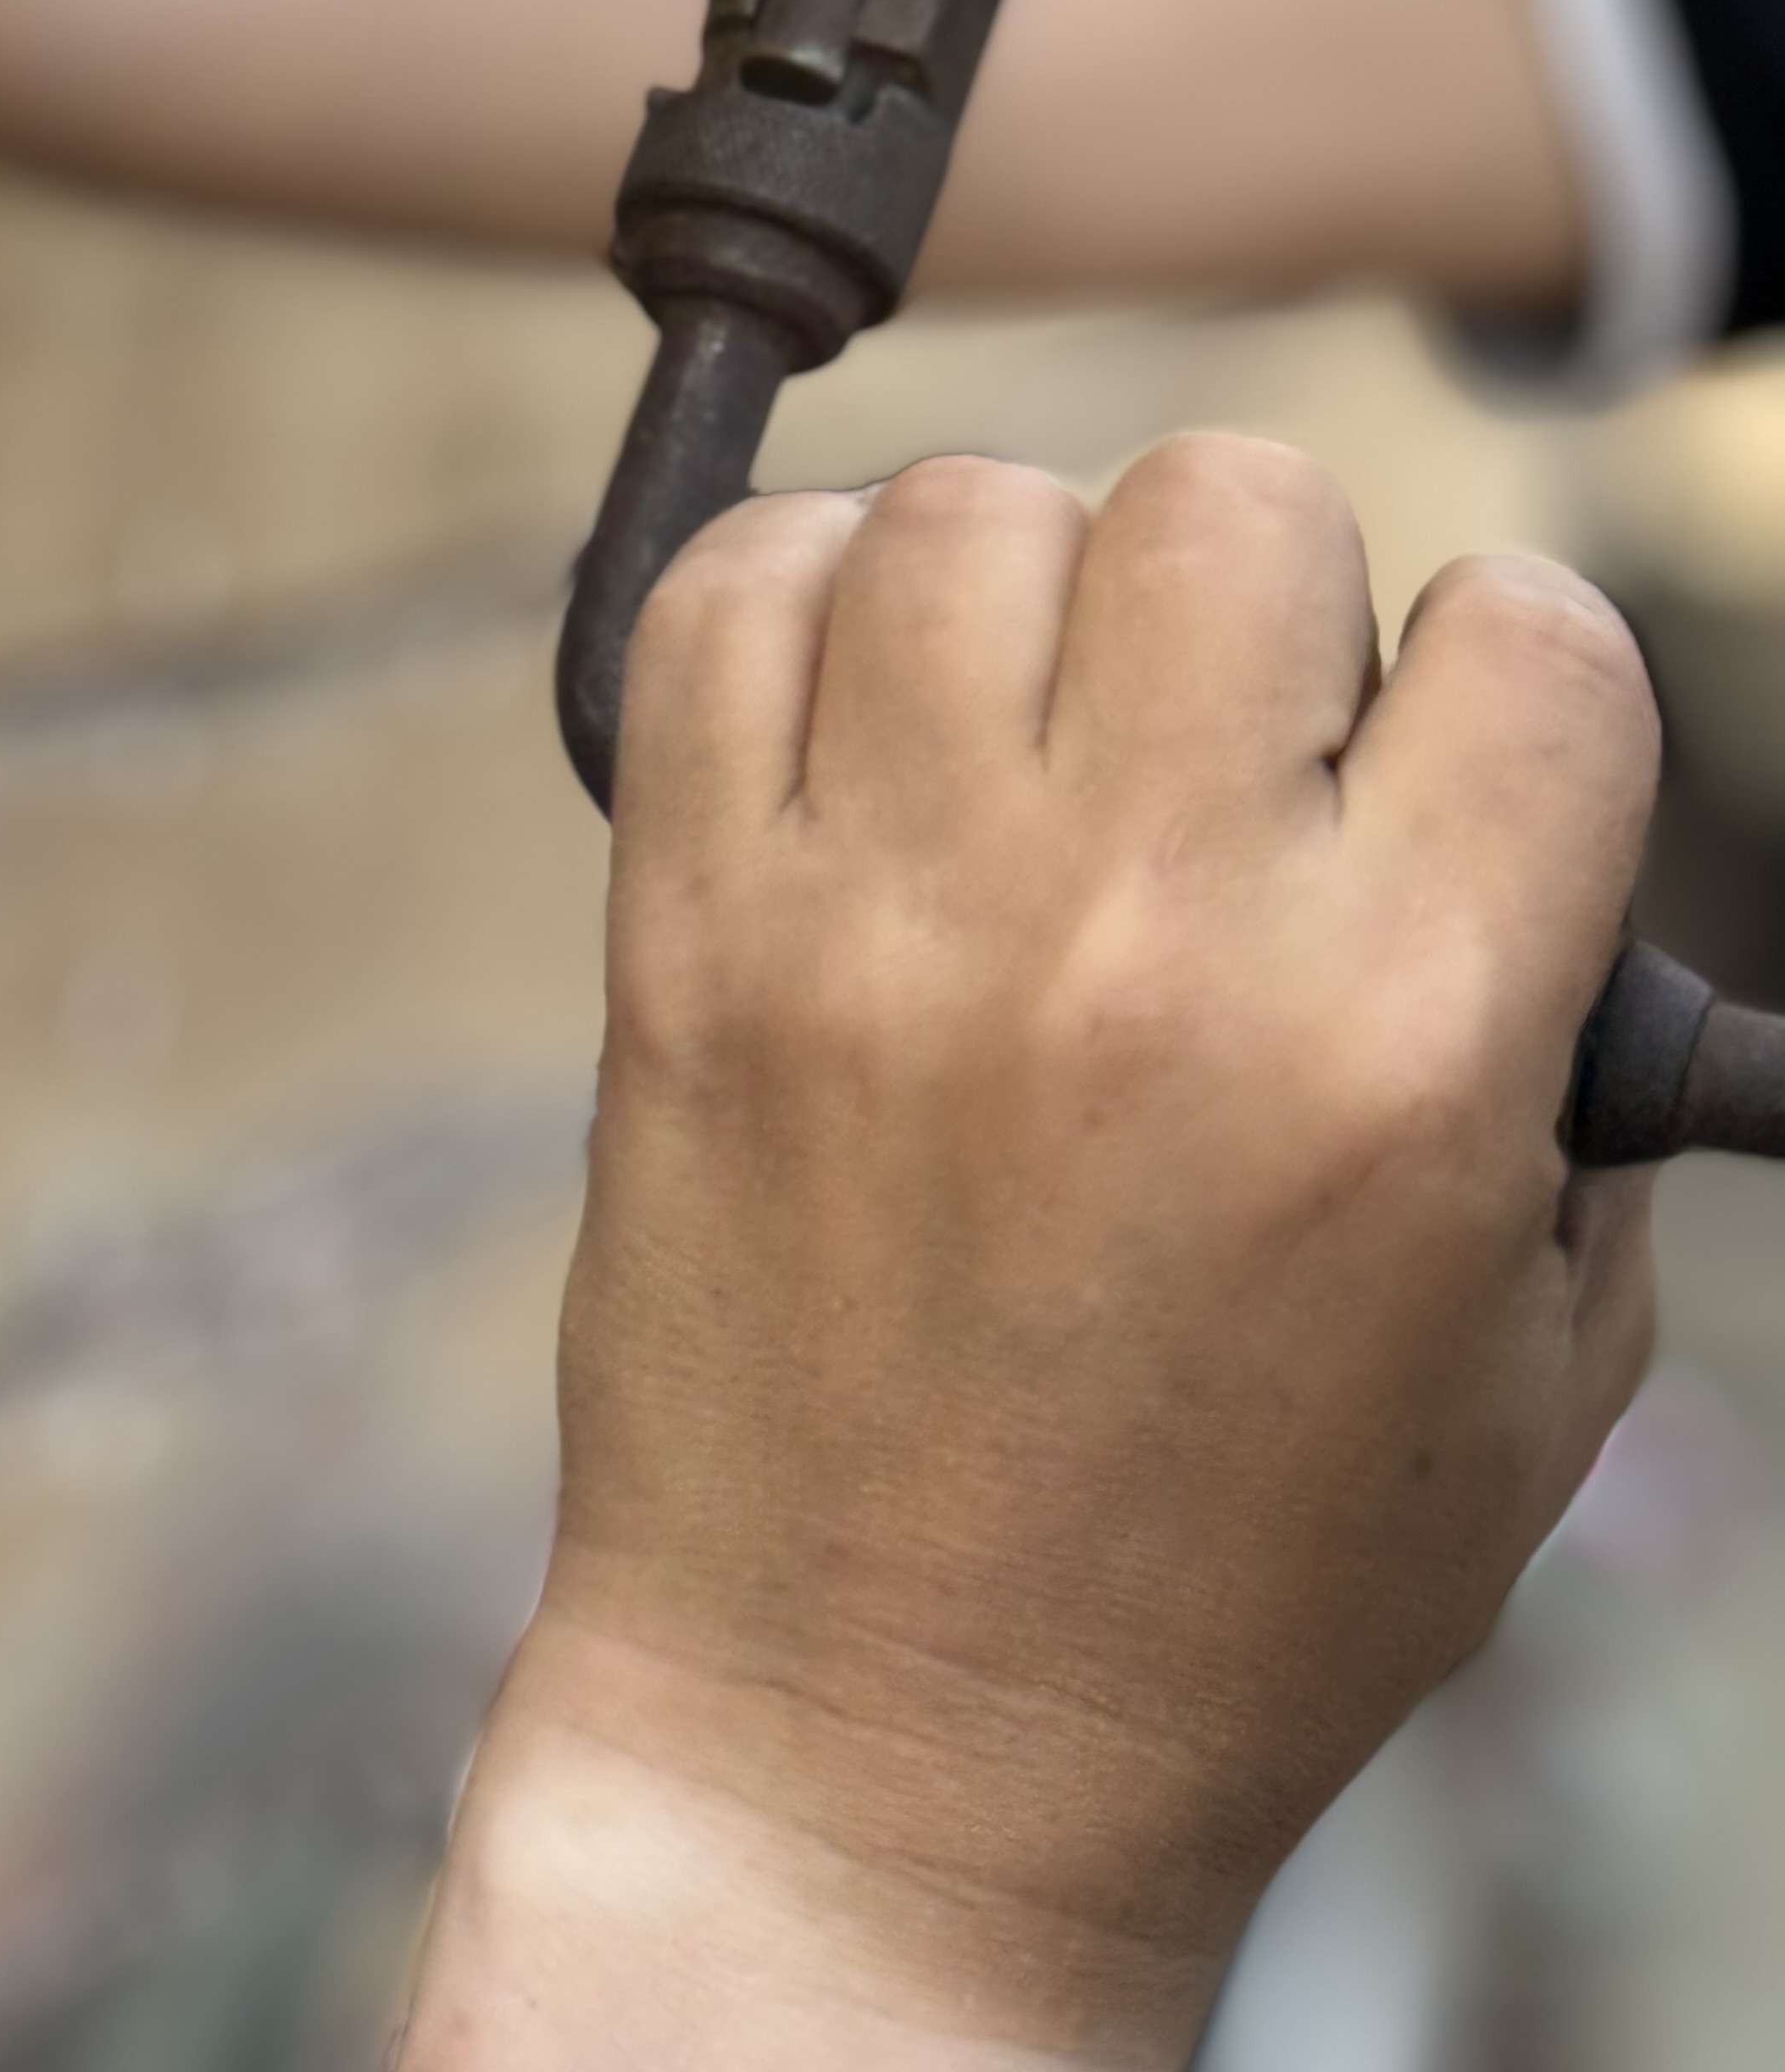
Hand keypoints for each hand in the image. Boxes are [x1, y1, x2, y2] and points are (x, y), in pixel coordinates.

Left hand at [402, 438, 1658, 2068]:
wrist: (879, 1753)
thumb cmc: (1230, 1589)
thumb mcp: (1533, 1367)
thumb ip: (1561, 1066)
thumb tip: (1513, 839)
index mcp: (1399, 1043)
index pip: (1532, 641)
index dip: (1505, 684)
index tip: (1433, 766)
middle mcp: (1144, 937)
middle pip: (1235, 498)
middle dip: (1265, 594)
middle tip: (1217, 748)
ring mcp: (890, 918)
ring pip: (979, 511)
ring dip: (1032, 587)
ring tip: (1027, 739)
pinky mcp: (691, 933)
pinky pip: (735, 600)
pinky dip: (804, 597)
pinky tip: (864, 717)